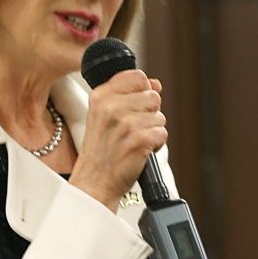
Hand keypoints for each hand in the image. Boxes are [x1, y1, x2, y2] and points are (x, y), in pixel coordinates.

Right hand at [69, 70, 165, 211]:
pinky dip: (156, 144)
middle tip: (131, 130)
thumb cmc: (102, 150)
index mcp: (100, 96)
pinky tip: (140, 151)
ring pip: (159, 115)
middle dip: (148, 113)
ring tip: (134, 141)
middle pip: (152, 96)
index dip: (142, 92)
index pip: (137, 76)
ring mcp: (126, 123)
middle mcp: (111, 107)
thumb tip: (156, 84)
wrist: (95, 182)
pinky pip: (162, 133)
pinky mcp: (140, 139)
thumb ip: (128, 94)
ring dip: (152, 130)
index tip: (133, 108)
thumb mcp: (104, 116)